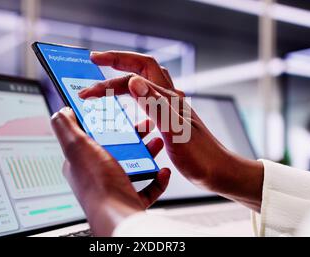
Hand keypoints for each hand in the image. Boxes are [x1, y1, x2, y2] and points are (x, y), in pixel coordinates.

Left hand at [51, 107, 170, 235]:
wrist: (118, 216)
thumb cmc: (98, 185)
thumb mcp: (77, 147)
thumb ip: (66, 127)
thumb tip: (61, 112)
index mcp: (81, 161)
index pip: (92, 135)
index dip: (106, 122)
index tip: (119, 112)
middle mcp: (97, 175)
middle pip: (116, 148)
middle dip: (132, 135)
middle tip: (144, 126)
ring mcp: (114, 187)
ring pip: (133, 165)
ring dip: (147, 152)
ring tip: (156, 143)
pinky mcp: (130, 199)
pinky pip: (147, 188)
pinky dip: (157, 179)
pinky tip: (162, 171)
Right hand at [80, 51, 263, 210]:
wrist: (220, 172)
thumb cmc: (201, 157)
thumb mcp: (174, 132)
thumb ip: (154, 105)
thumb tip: (132, 81)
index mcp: (167, 99)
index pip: (134, 75)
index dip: (111, 72)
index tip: (90, 76)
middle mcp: (168, 99)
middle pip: (142, 69)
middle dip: (118, 61)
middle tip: (96, 61)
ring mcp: (170, 110)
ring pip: (145, 86)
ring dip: (125, 81)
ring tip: (108, 86)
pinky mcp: (170, 123)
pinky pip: (149, 107)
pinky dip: (136, 108)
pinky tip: (132, 125)